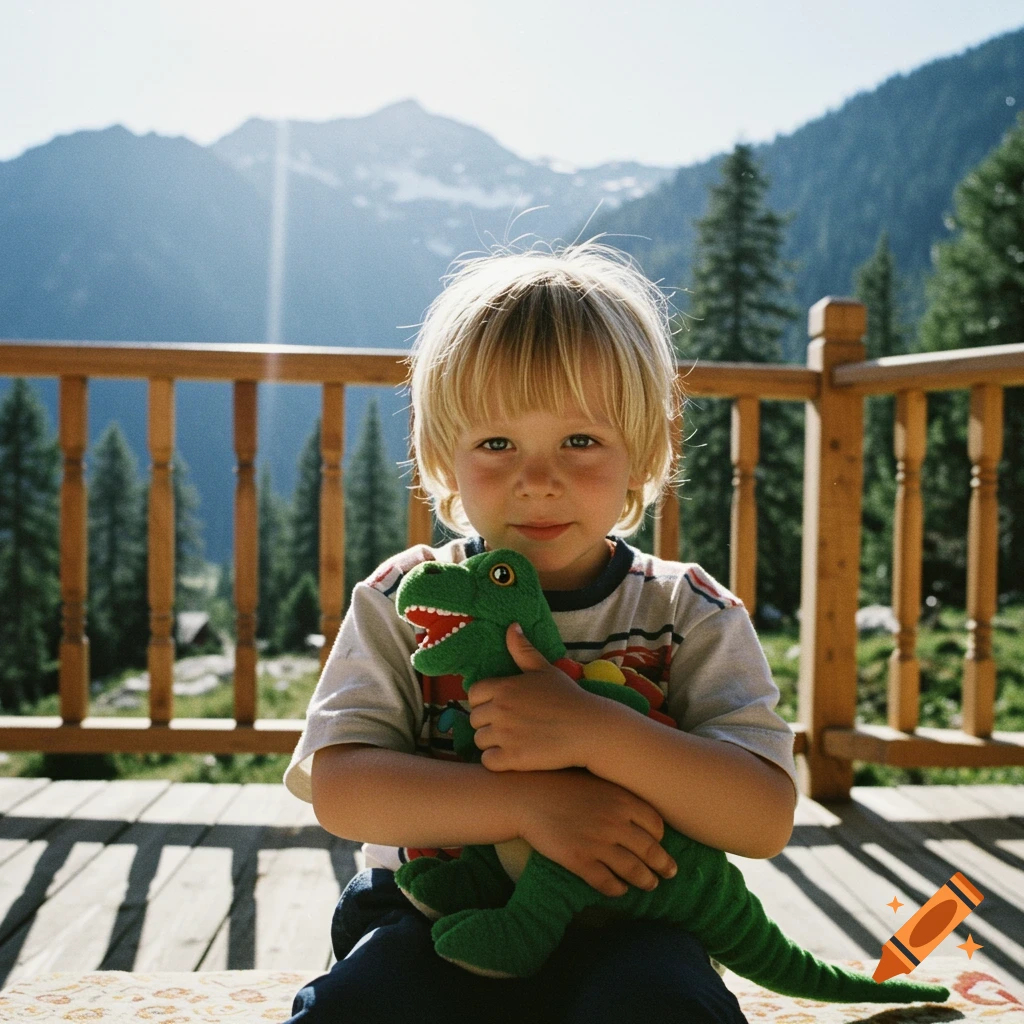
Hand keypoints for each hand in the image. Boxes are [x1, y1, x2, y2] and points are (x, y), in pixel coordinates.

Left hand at [468, 623, 606, 771]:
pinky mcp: (513, 758)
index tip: (501, 707)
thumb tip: (511, 626)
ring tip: (513, 741)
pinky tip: (513, 756)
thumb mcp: (544, 669)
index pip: (474, 694)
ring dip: (492, 743)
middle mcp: (500, 710)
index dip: (484, 701)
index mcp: (504, 687)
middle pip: (475, 719)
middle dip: (489, 723)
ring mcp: (505, 735)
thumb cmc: (568, 697)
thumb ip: (523, 650)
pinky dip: (497, 761)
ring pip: (480, 741)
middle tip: (511, 726)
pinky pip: (487, 761)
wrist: (590, 728)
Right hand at [512, 769, 677, 897]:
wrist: (527, 796)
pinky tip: (620, 890)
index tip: (659, 844)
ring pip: (633, 870)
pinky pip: (607, 883)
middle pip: (650, 850)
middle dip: (663, 865)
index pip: (656, 825)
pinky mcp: (579, 860)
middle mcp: (614, 822)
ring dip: (645, 881)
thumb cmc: (562, 786)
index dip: (660, 838)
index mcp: (621, 799)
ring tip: (649, 884)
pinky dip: (617, 890)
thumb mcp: (596, 782)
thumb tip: (640, 815)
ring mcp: (597, 842)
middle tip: (670, 873)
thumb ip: (619, 797)